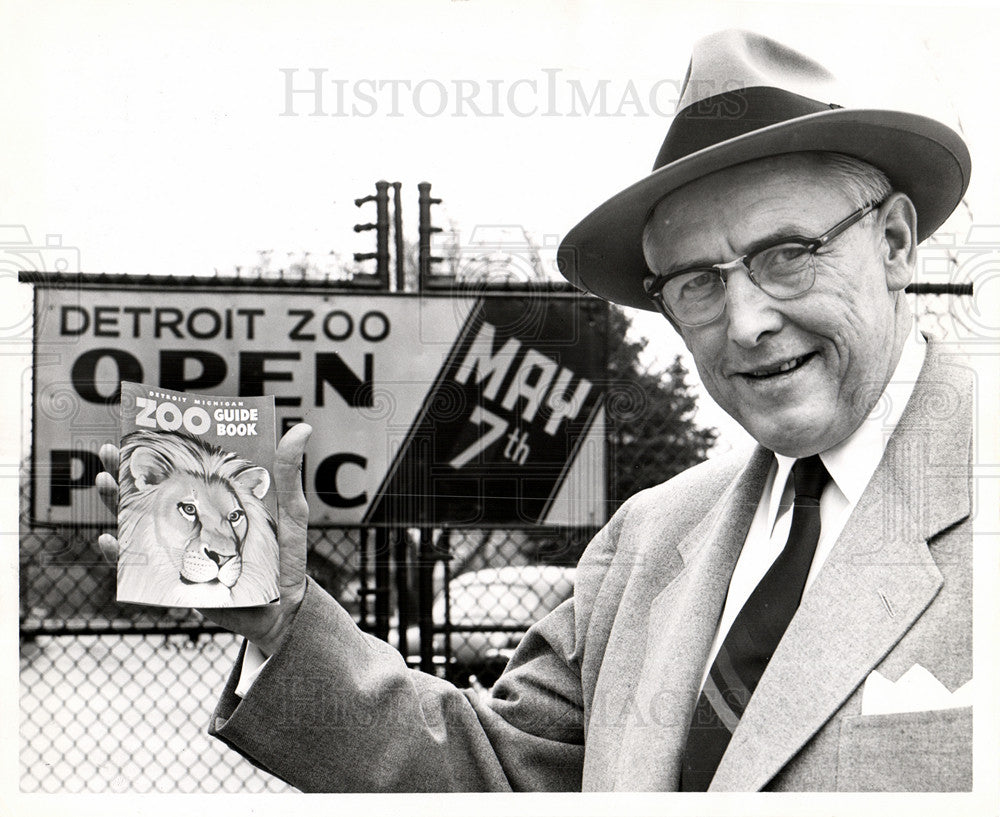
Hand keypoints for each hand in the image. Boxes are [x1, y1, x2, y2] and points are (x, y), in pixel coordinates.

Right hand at [97, 423, 312, 656]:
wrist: (282, 610)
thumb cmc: (286, 558)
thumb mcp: (290, 511)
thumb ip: (288, 473)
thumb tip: (301, 429)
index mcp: (217, 502)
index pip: (182, 471)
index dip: (159, 452)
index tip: (138, 428)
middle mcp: (193, 522)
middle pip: (152, 493)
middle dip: (126, 471)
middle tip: (107, 450)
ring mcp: (181, 549)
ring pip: (139, 524)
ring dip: (116, 503)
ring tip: (103, 481)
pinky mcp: (175, 579)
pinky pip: (139, 568)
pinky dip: (121, 555)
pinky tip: (108, 539)